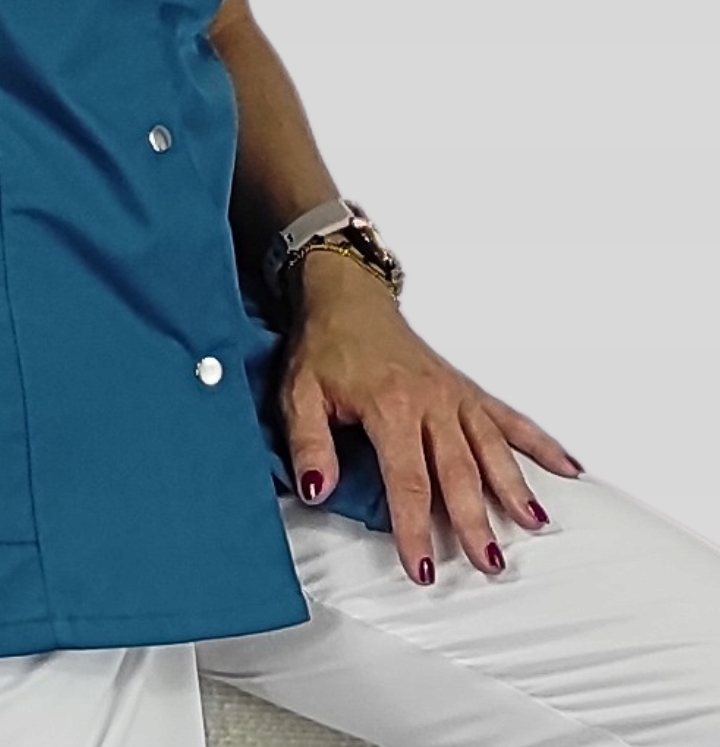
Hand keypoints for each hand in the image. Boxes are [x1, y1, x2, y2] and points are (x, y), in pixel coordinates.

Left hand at [278, 250, 583, 584]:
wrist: (349, 298)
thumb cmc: (326, 346)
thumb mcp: (299, 394)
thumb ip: (310, 444)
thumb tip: (317, 490)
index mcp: (389, 405)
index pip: (406, 479)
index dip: (414, 528)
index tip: (421, 567)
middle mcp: (431, 401)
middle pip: (459, 471)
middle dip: (475, 521)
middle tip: (489, 563)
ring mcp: (455, 395)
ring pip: (492, 447)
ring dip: (514, 487)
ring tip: (534, 524)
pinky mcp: (468, 391)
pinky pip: (510, 418)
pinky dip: (541, 443)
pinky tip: (567, 468)